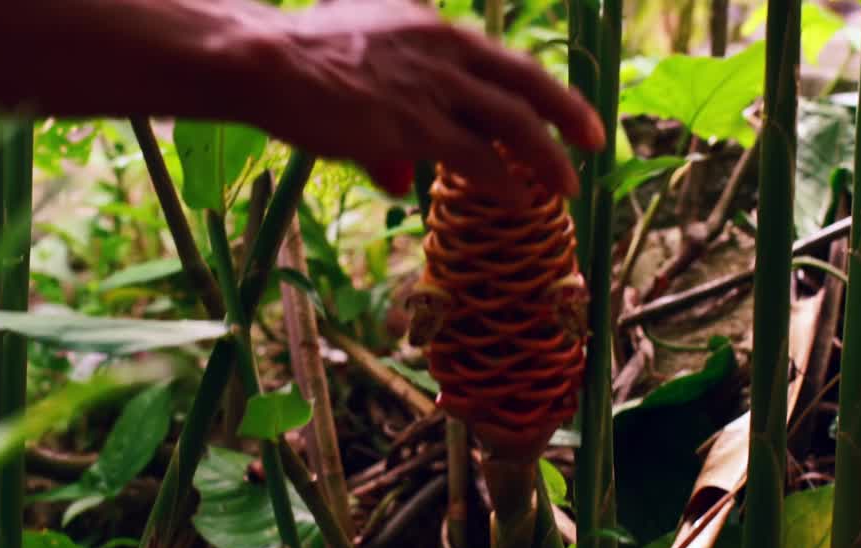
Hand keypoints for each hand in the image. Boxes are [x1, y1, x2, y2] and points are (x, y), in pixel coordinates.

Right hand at [256, 0, 604, 197]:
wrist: (266, 61)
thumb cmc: (300, 68)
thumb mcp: (355, 84)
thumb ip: (386, 136)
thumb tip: (399, 182)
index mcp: (433, 29)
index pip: (500, 59)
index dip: (536, 87)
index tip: (560, 109)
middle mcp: (444, 50)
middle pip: (525, 81)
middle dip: (566, 112)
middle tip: (594, 139)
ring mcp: (434, 87)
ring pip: (513, 123)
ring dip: (547, 157)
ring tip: (569, 186)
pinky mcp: (415, 124)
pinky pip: (478, 158)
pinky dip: (507, 183)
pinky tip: (523, 204)